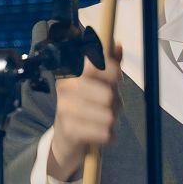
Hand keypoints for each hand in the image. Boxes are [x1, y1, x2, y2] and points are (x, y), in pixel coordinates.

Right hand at [48, 45, 121, 181]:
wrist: (66, 139)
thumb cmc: (87, 106)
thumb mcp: (99, 84)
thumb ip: (110, 65)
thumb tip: (117, 45)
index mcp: (72, 73)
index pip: (98, 65)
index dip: (113, 72)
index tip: (115, 80)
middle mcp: (65, 88)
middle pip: (109, 95)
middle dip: (115, 103)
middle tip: (109, 107)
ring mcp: (65, 109)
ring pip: (109, 115)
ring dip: (112, 120)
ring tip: (102, 120)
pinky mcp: (69, 131)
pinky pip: (105, 133)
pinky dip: (108, 135)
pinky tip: (98, 133)